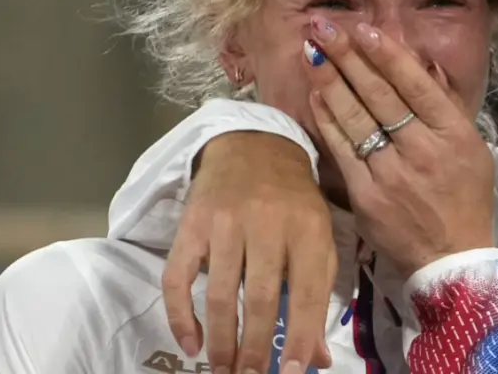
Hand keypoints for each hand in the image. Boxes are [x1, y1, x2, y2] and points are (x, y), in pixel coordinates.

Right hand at [161, 132, 335, 373]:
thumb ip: (320, 295)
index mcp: (308, 228)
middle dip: (257, 348)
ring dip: (221, 340)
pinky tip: (190, 343)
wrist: (254, 146)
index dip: (303, 335)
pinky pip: (178, 277)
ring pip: (220, 293)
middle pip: (261, 297)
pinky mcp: (191, 224)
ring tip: (223, 371)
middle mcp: (267, 223)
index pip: (308, 291)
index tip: (294, 372)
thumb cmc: (295, 201)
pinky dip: (181, 315)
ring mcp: (225, 223)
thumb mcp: (319, 239)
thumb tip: (318, 359)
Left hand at [302, 15, 494, 278]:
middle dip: (348, 56)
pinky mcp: (366, 195)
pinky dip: (327, 120)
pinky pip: (342, 149)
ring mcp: (392, 173)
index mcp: (453, 133)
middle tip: (324, 26)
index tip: (362, 28)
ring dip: (330, 80)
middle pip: (379, 94)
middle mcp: (423, 149)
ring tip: (310, 51)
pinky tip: (315, 95)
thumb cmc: (465, 197)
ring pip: (356, 118)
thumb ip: (445, 104)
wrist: (452, 258)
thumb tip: (422, 63)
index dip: (386, 54)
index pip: (415, 85)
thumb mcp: (471, 147)